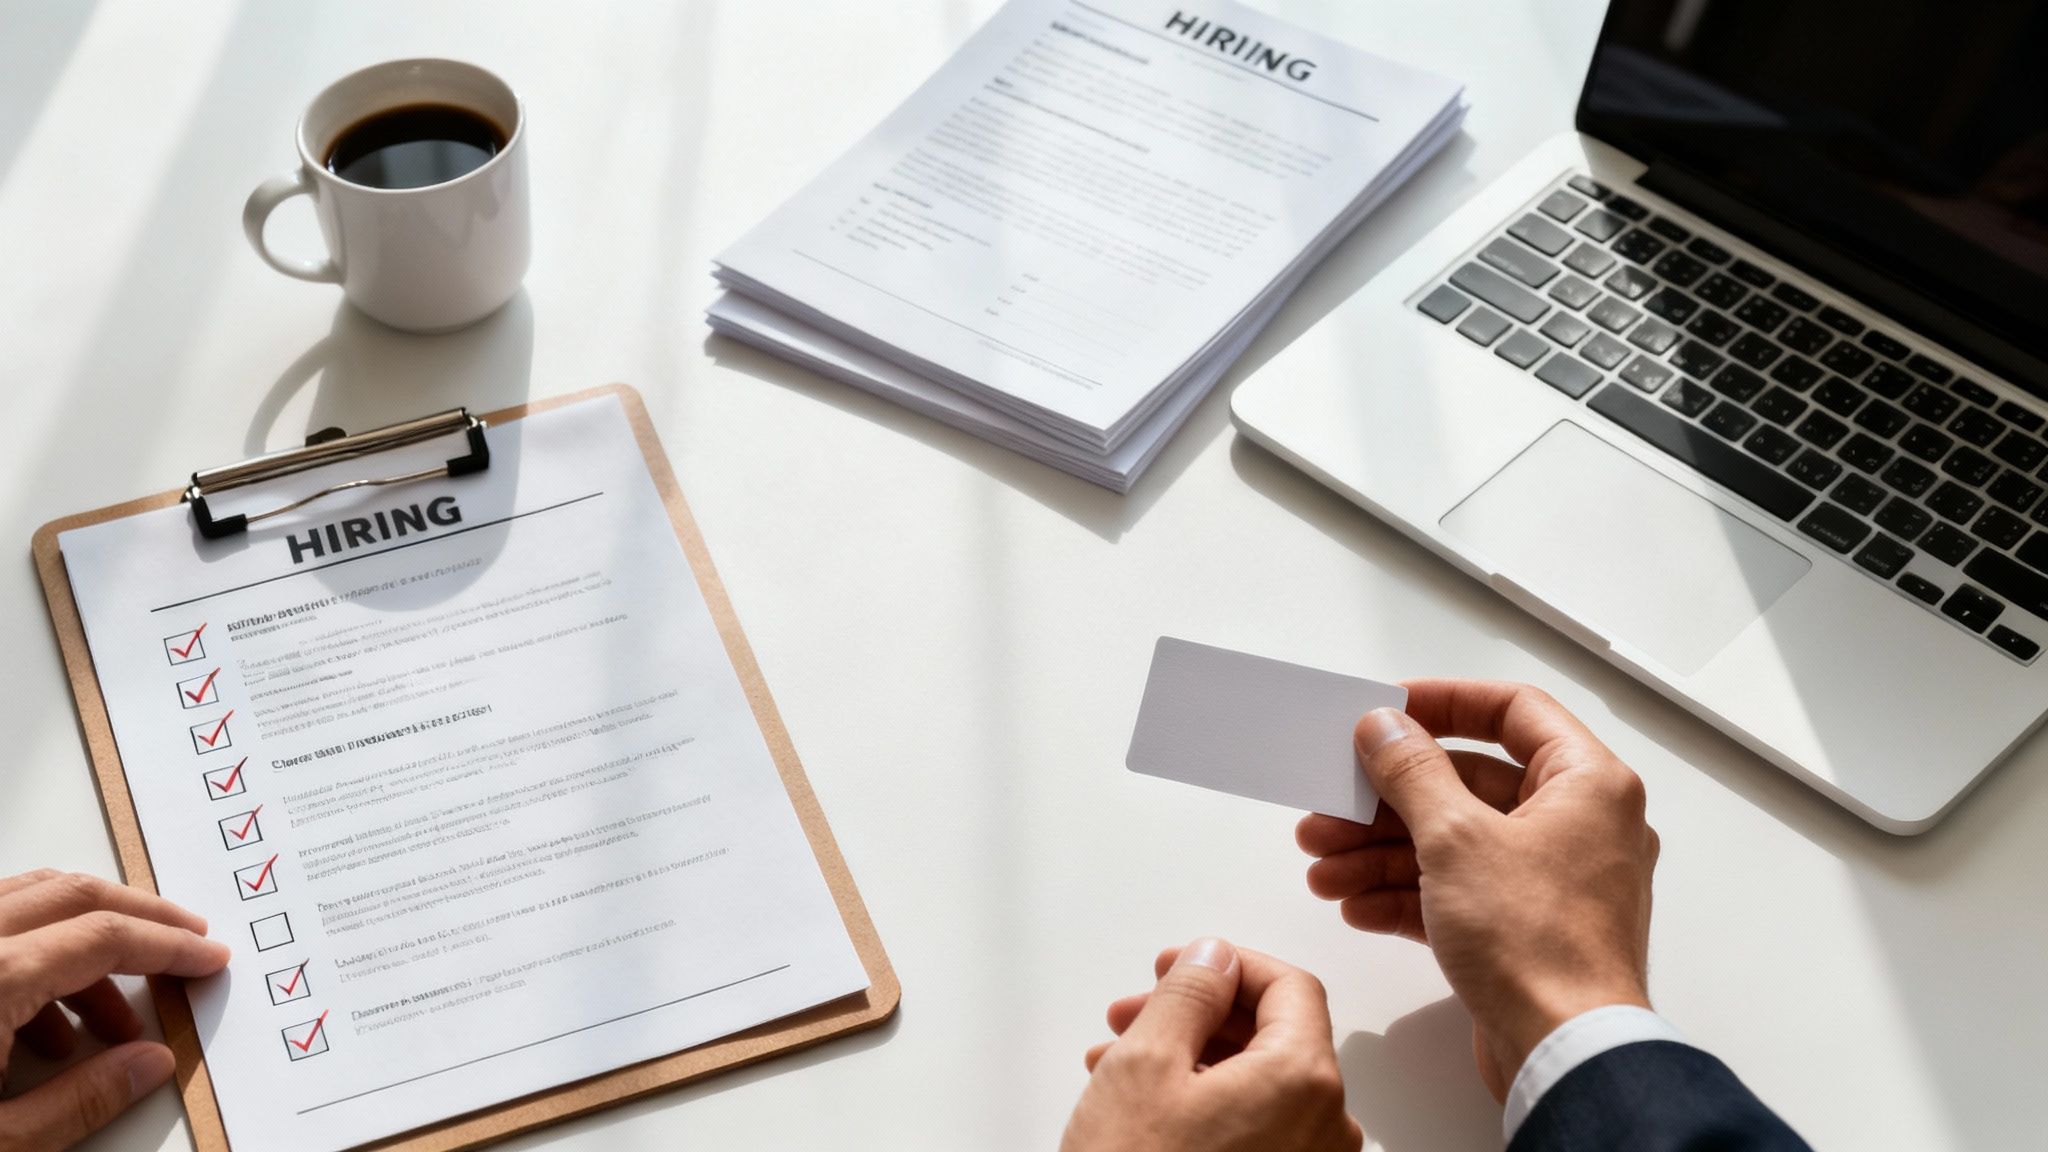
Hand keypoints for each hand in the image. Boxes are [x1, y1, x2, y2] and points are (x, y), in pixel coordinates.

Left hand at [0, 870, 230, 1151]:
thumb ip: (81, 1100)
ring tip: (113, 1015)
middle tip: (187, 945)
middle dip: (141, 919)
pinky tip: (44, 1024)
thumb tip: (150, 1064)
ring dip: (82, 942)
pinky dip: (31, 956)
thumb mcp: (3, 1143)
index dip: (169, 946)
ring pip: (28, 901)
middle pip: (72, 895)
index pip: (104, 936)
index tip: (208, 959)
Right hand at [1061, 938, 1360, 1151]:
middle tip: (1137, 1012)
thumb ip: (1190, 991)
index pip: (1289, 987)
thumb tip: (1214, 958)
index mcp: (1304, 1081)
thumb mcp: (1146, 1062)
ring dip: (1192, 1060)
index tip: (1184, 965)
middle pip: (1275, 1037)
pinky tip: (1147, 1109)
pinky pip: (1256, 1131)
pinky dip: (1207, 1107)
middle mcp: (1325, 1130)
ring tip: (1119, 1063)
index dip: (1228, 965)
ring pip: (1257, 1087)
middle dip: (1200, 1015)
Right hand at [1295, 680, 1658, 1100]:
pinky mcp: (1525, 931)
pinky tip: (1356, 904)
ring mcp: (1551, 882)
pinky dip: (1405, 895)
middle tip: (1332, 806)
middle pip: (1467, 785)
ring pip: (1453, 844)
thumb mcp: (1455, 837)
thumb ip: (1411, 771)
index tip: (1389, 710)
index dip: (1444, 703)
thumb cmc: (1541, 947)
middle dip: (1387, 801)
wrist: (1564, 1052)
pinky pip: (1456, 894)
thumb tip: (1385, 727)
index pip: (1513, 711)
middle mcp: (1578, 827)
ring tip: (1324, 867)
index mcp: (1588, 785)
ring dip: (1381, 852)